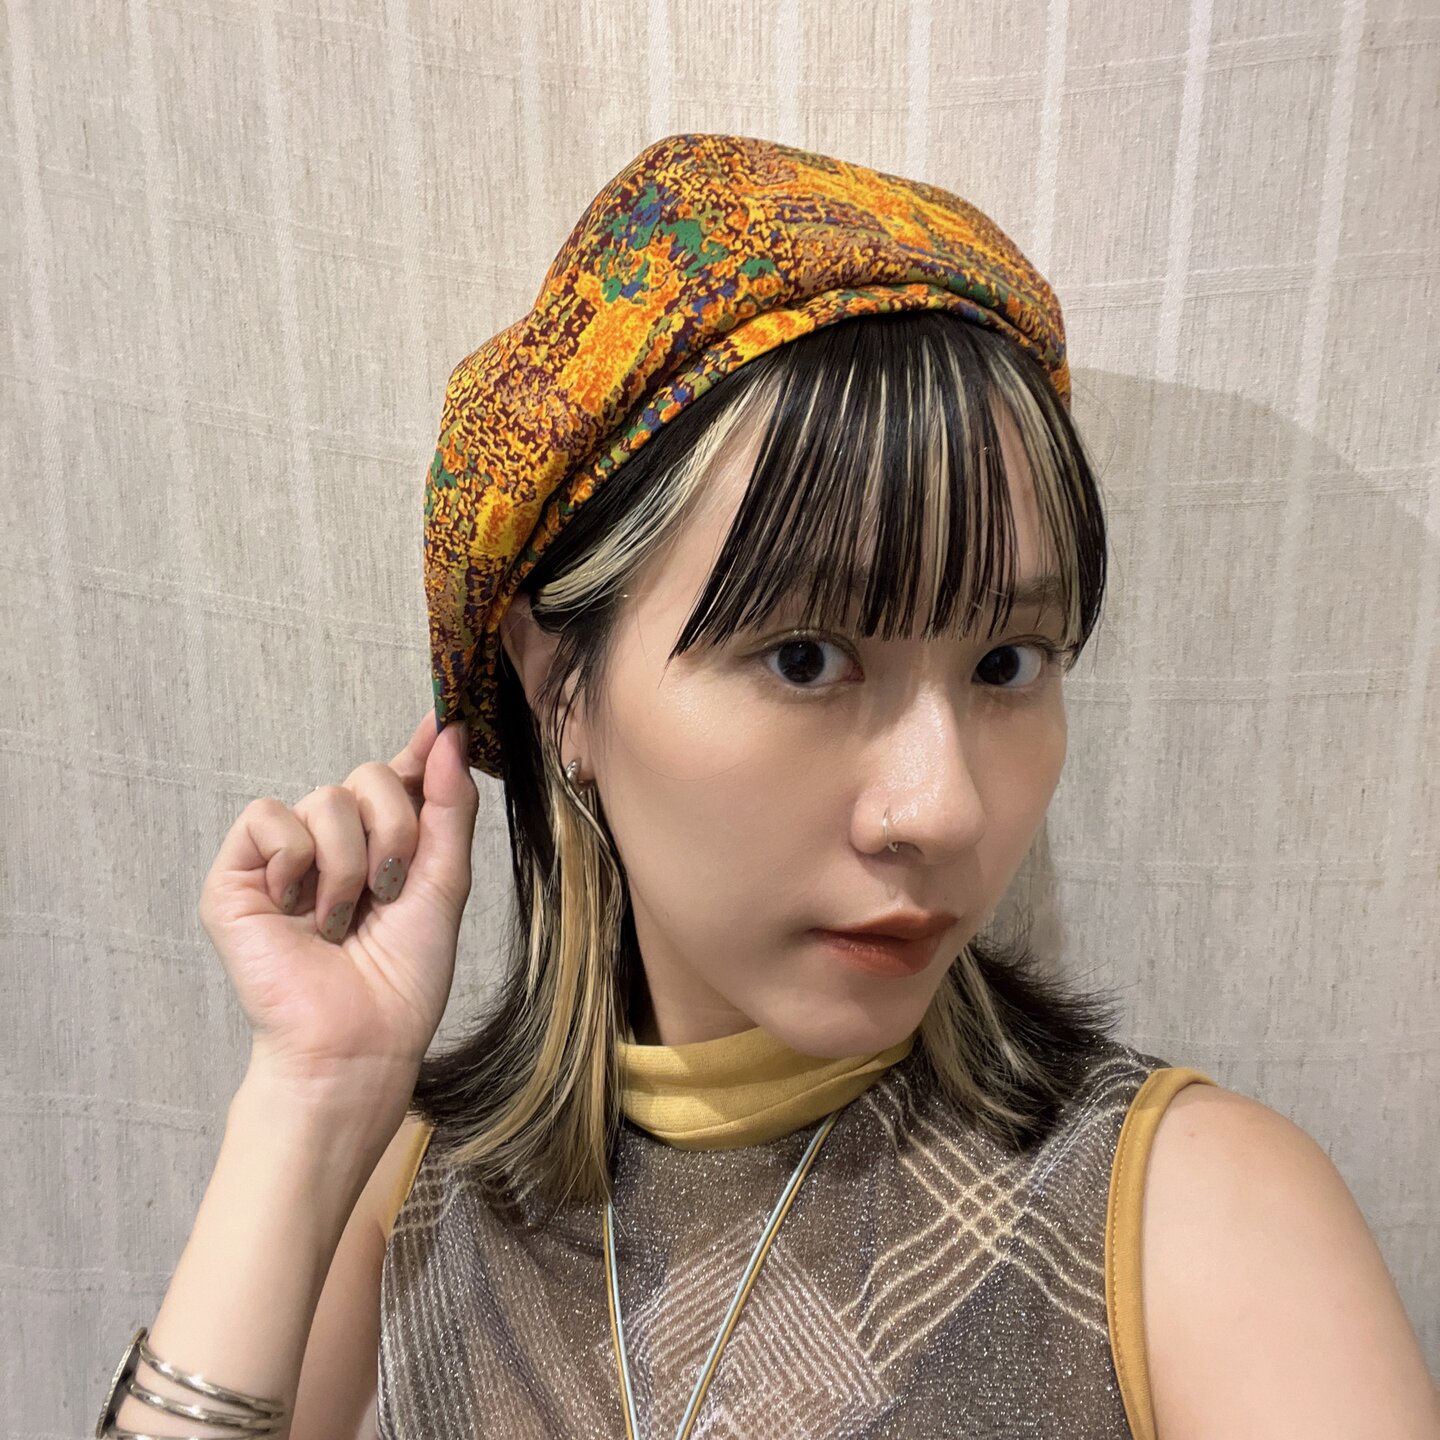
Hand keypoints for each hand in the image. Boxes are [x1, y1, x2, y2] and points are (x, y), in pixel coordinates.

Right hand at [197, 712, 479, 1102]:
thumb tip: (449, 733)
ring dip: (350, 864)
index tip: (448, 715)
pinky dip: (295, 860)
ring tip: (342, 920)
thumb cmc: (402, 979)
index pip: (400, 776)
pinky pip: (269, 816)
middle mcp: (334, 843)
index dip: (422, 747)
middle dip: (394, 831)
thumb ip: (449, 807)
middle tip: (390, 891)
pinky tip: (299, 907)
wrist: (356, 1042)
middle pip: (369, 777)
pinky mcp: (238, 873)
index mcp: (385, 844)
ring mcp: (284, 856)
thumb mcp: (445, 883)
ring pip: (325, 796)